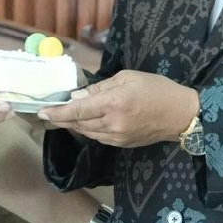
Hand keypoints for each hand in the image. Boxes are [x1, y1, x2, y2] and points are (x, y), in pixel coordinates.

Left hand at [41, 70, 197, 147]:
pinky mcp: (122, 144)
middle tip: (48, 112)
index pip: (78, 110)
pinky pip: (98, 138)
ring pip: (87, 132)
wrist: (180, 114)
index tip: (42, 111)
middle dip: (62, 118)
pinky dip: (88, 129)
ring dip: (74, 124)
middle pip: (79, 123)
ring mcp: (117, 137)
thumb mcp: (128, 77)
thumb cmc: (156, 88)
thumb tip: (78, 95)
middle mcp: (113, 123)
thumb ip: (101, 87)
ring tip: (65, 115)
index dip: (58, 112)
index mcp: (114, 103)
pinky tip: (86, 121)